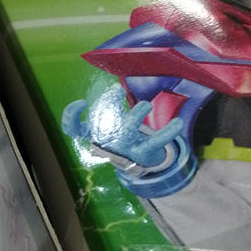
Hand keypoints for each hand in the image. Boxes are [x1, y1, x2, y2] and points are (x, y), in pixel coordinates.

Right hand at [62, 88, 183, 172]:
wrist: (134, 162)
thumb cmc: (117, 135)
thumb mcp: (107, 122)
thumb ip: (108, 105)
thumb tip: (115, 88)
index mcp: (95, 134)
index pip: (74, 129)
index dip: (71, 117)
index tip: (81, 103)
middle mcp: (108, 141)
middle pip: (104, 124)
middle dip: (110, 106)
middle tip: (117, 91)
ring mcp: (126, 147)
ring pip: (128, 131)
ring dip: (136, 115)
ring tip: (146, 105)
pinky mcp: (144, 150)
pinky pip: (157, 141)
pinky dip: (168, 132)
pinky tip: (178, 123)